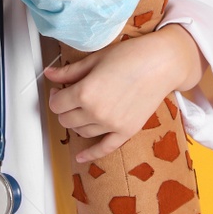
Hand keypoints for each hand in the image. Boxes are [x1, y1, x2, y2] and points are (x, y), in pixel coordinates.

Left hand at [46, 25, 203, 163]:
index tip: (59, 91)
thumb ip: (69, 71)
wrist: (162, 63)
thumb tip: (50, 74)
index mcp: (85, 92)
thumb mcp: (95, 59)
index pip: (56, 104)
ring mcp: (111, 125)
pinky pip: (104, 149)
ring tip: (83, 110)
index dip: (55, 97)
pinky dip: (90, 154)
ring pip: (81, 132)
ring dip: (77, 123)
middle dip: (65, 109)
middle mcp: (96, 112)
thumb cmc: (131, 55)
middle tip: (71, 98)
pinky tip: (80, 157)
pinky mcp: (126, 131)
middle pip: (66, 120)